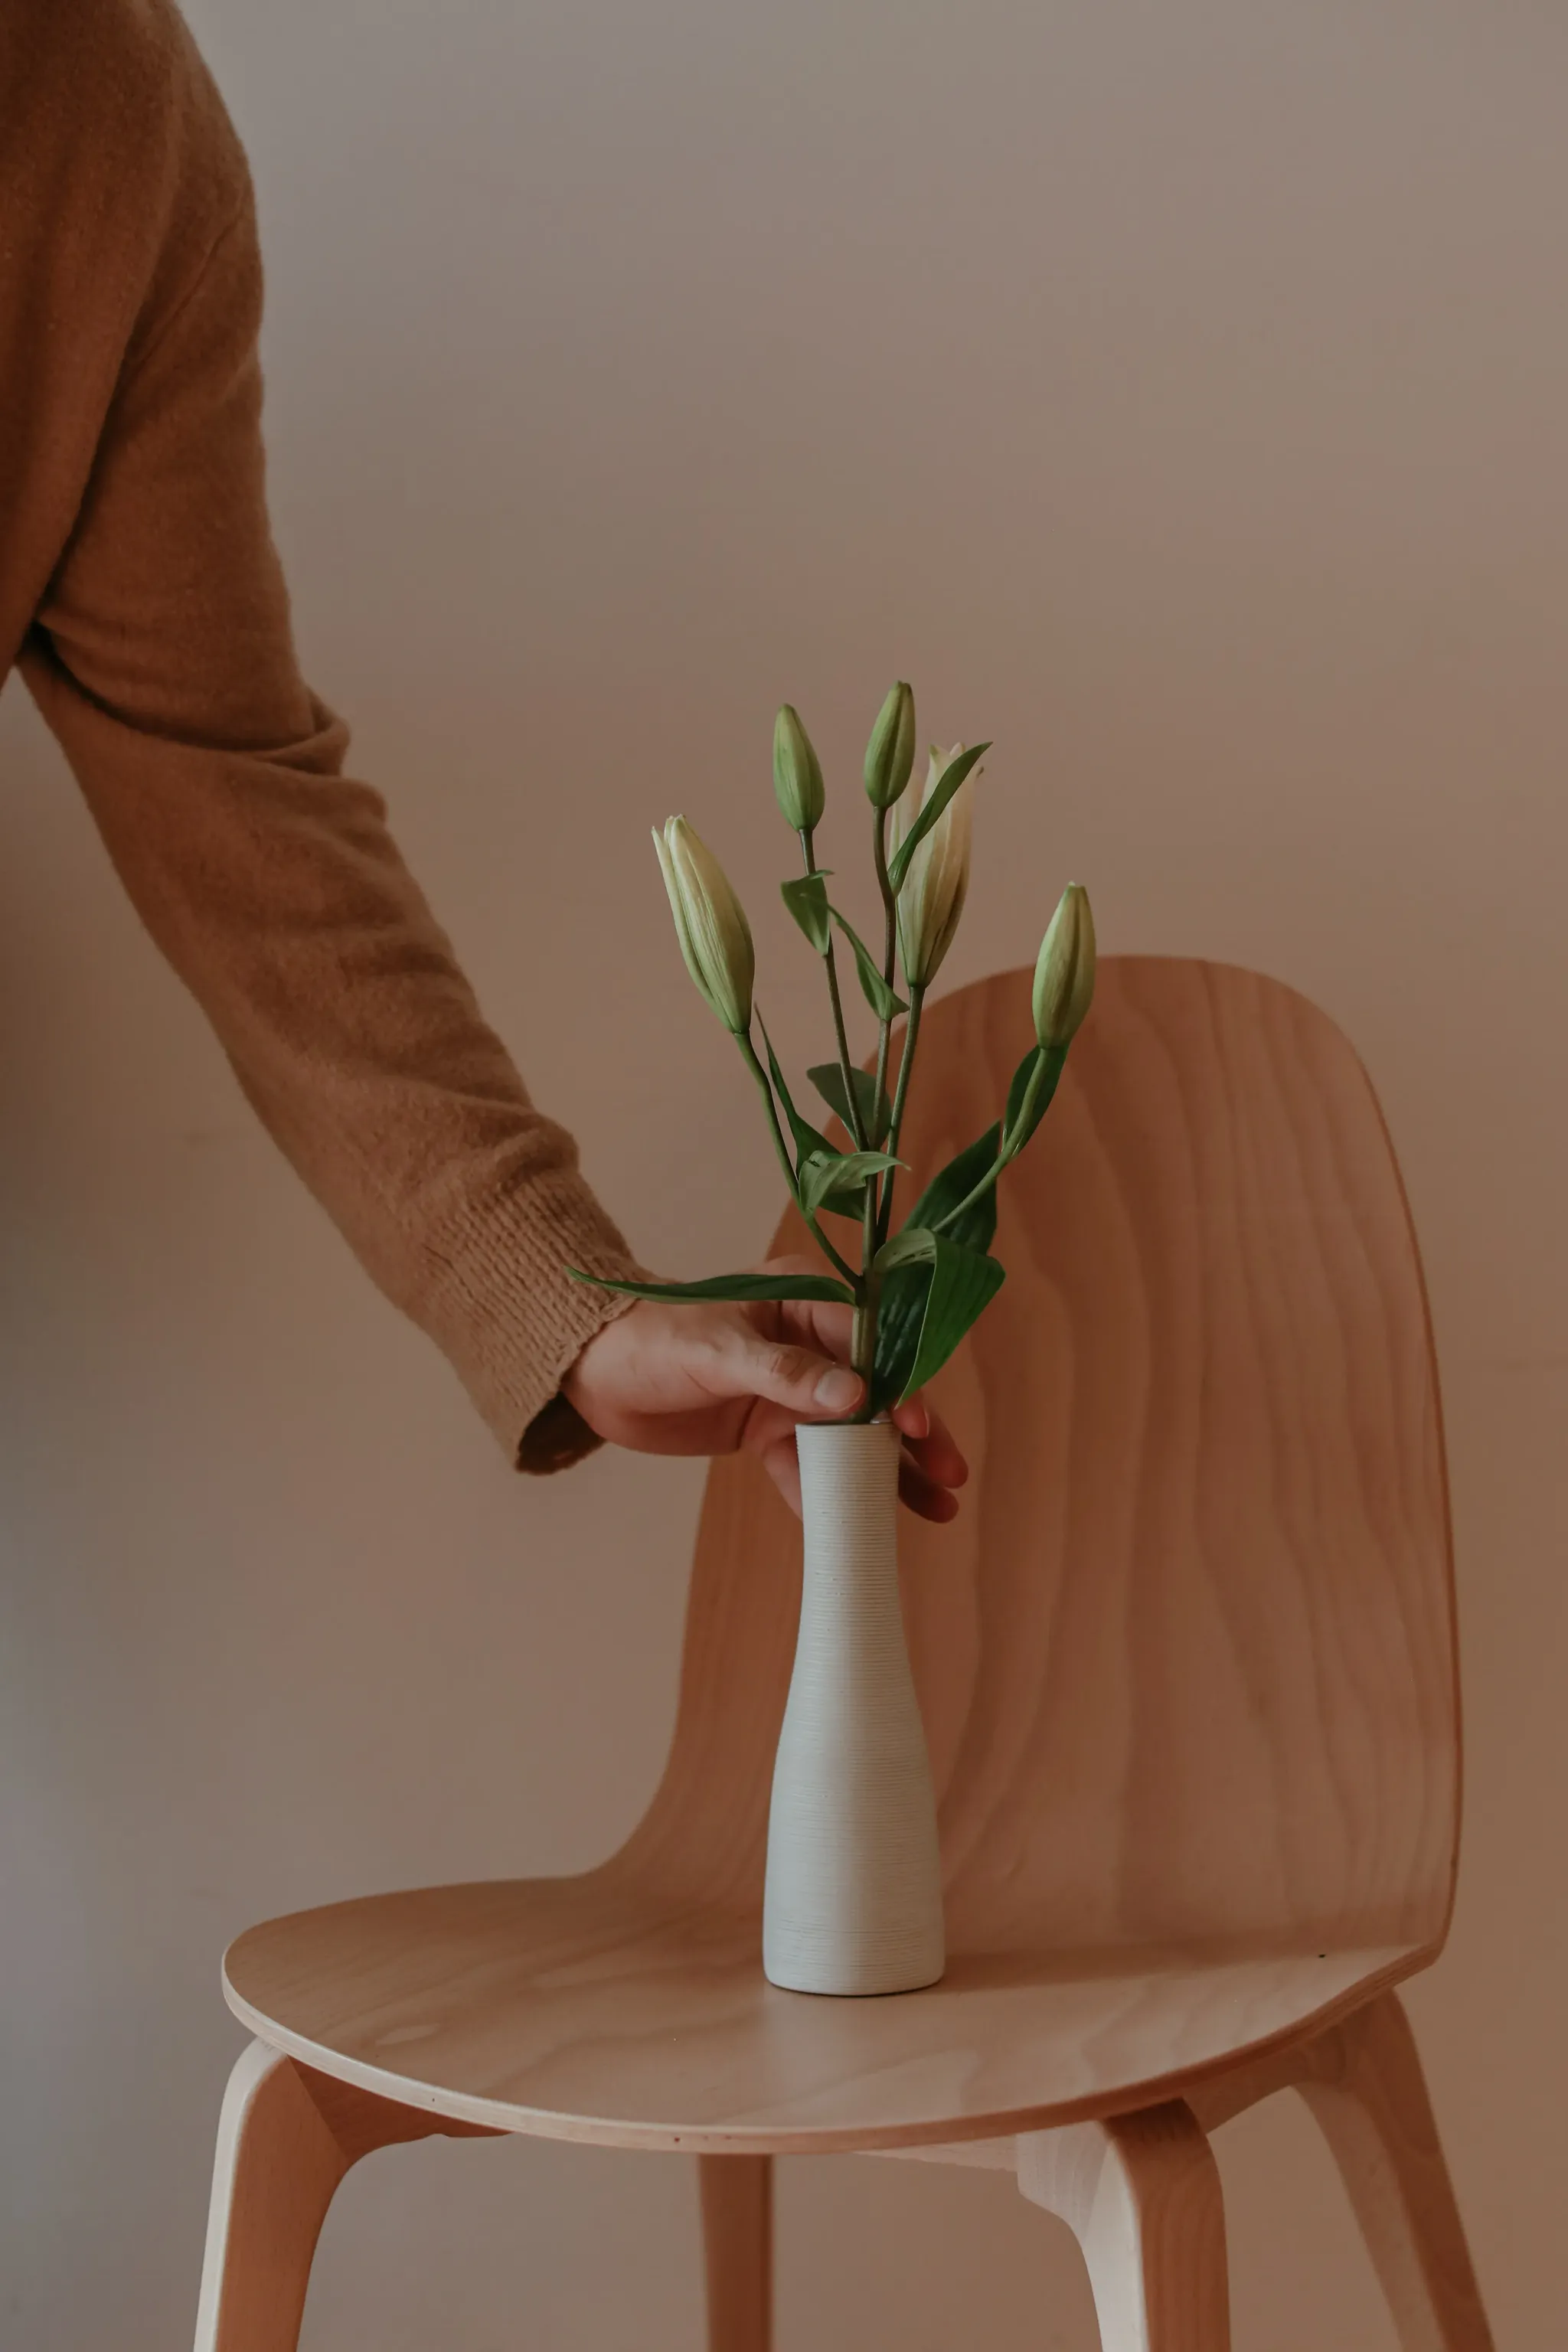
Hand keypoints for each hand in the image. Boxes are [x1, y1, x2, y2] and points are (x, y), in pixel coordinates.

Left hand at [563, 1254, 968, 1520]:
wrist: (591, 1375)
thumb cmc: (650, 1342)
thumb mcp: (716, 1352)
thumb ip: (784, 1374)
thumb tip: (855, 1396)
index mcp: (802, 1298)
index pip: (868, 1340)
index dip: (900, 1384)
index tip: (920, 1425)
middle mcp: (806, 1341)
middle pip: (876, 1391)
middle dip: (915, 1435)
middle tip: (951, 1474)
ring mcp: (789, 1389)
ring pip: (851, 1434)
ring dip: (888, 1472)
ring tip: (936, 1508)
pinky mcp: (767, 1428)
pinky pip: (807, 1466)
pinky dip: (828, 1495)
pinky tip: (858, 1527)